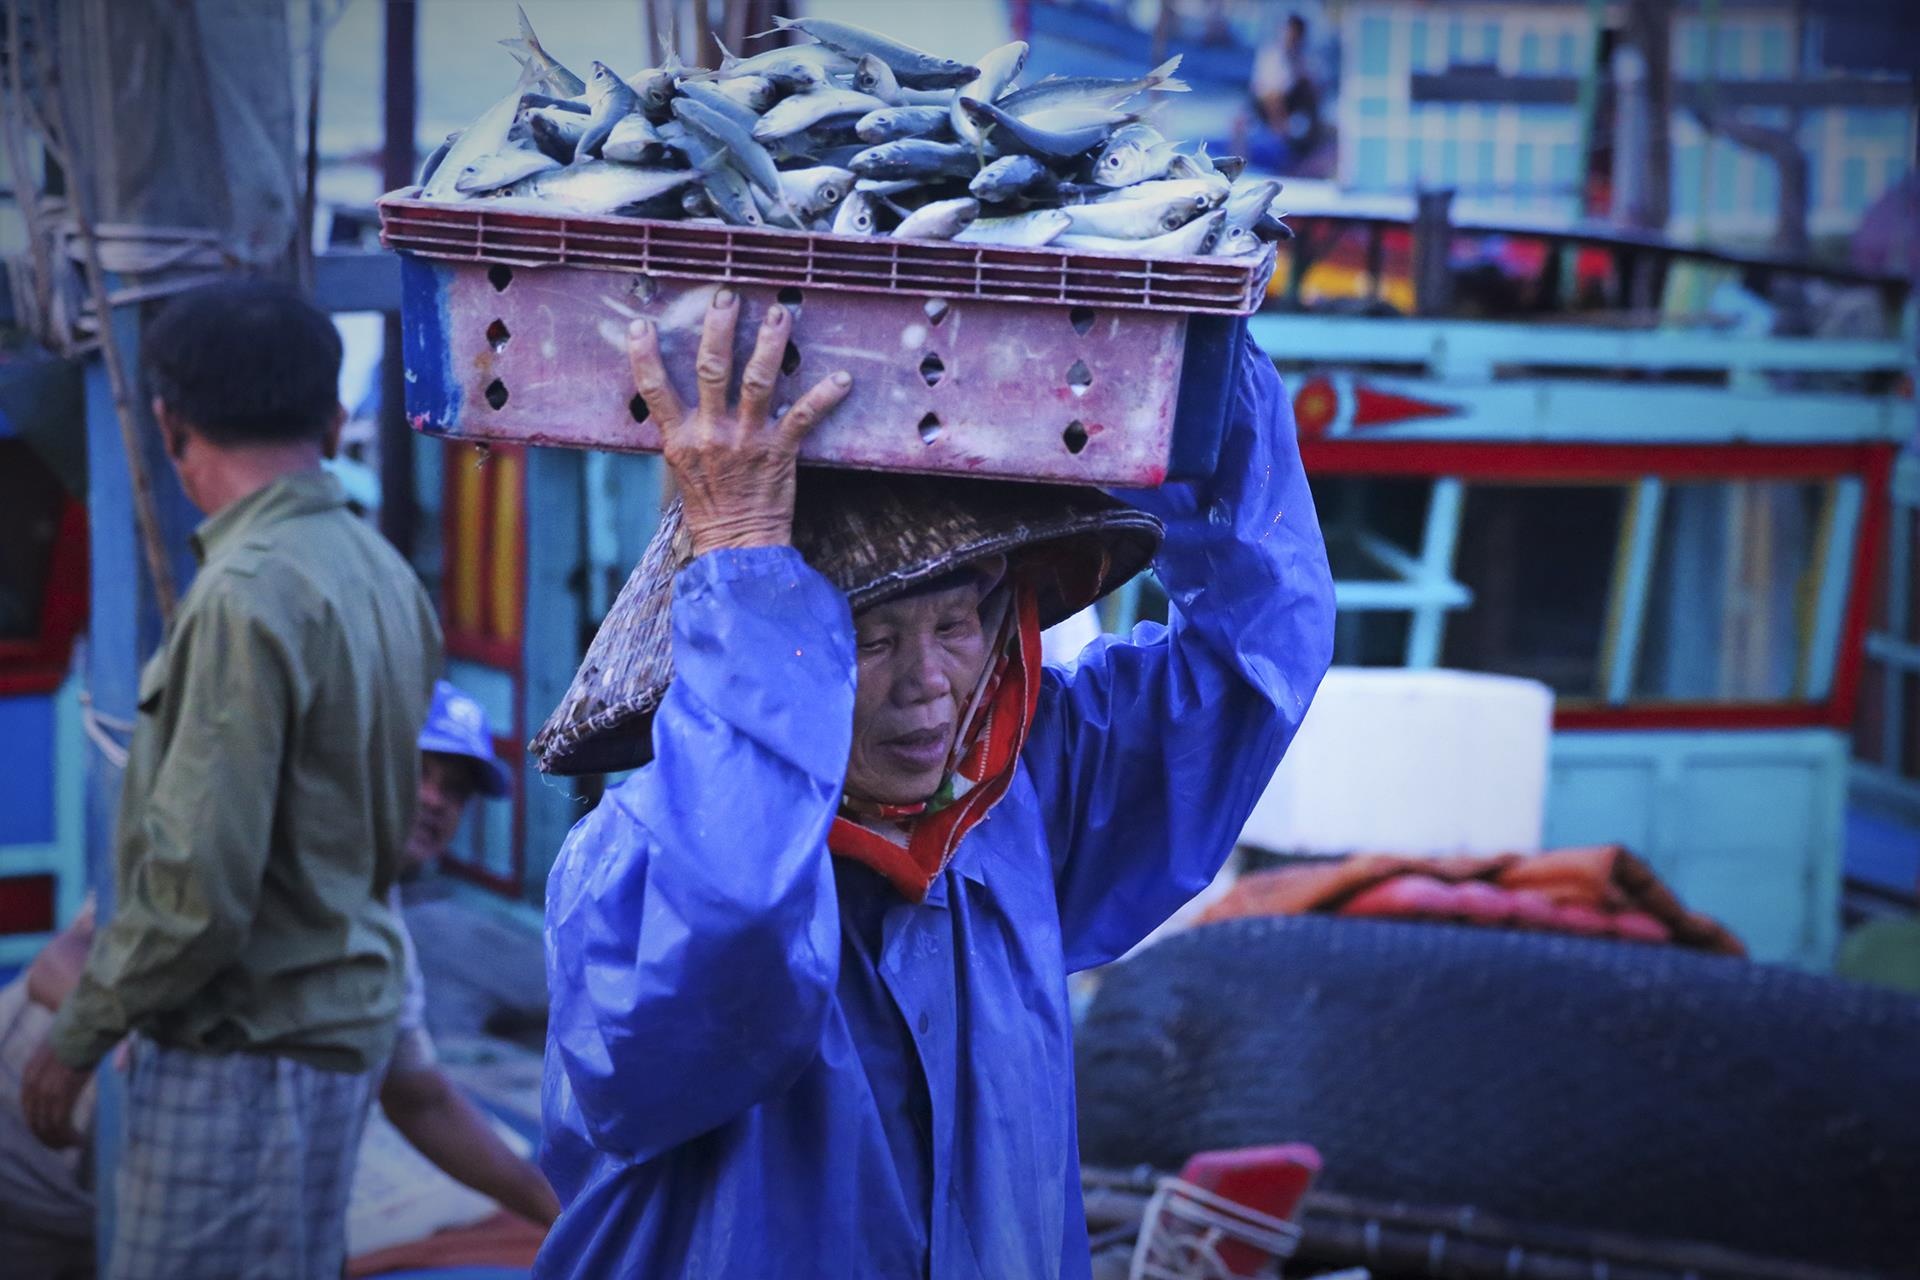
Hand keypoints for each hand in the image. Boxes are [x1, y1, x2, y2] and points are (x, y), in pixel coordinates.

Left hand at [21, 1042, 88, 1149]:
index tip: (51, 1134)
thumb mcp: (64, 1050)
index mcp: (30, 1073)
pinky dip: (68, 1136)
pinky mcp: (63, 1092)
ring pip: (47, 1126)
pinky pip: (61, 1123)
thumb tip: (84, 1077)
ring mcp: (47, 1089)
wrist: (90, 1022)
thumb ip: (61, 1068)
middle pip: (34, 1121)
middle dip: (47, 1138)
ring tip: (72, 1145)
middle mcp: (34, 1084)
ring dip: (59, 1140)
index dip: (38, 1126)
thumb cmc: (84, 1033)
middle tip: (61, 1146)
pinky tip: (79, 1140)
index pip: (28, 1109)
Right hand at [628, 288, 852, 557]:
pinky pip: (803, 415)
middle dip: (719, 328)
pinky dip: (824, 395)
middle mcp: (710, 433)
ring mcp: (746, 440)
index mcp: (680, 438)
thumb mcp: (681, 467)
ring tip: (779, 313)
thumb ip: (681, 431)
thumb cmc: (710, 507)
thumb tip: (677, 396)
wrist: (737, 545)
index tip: (642, 325)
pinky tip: (841, 378)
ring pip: (757, 381)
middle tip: (726, 297)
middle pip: (711, 370)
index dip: (644, 356)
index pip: (654, 389)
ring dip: (769, 343)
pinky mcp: (779, 451)